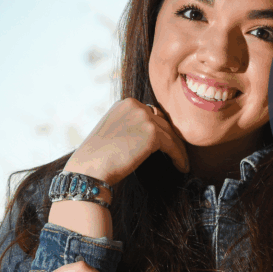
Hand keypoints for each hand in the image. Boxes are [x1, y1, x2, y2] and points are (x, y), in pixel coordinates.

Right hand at [64, 98, 188, 184]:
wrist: (90, 168)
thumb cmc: (98, 156)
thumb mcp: (113, 130)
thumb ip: (132, 125)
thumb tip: (151, 134)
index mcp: (126, 103)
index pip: (152, 114)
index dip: (161, 129)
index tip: (167, 142)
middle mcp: (136, 105)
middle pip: (163, 122)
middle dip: (171, 138)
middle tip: (178, 152)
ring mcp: (145, 117)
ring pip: (170, 134)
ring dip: (178, 149)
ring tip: (182, 163)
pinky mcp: (152, 133)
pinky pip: (173, 146)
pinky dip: (179, 157)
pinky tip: (182, 167)